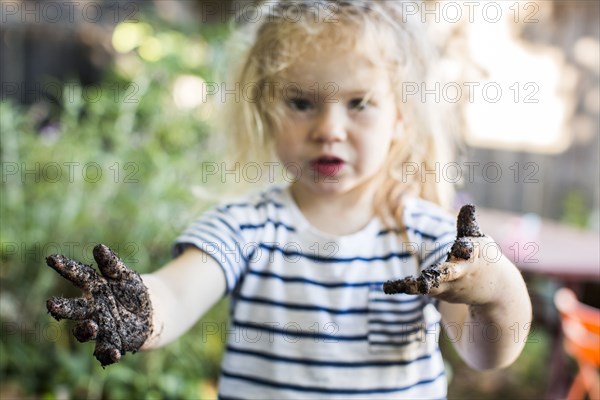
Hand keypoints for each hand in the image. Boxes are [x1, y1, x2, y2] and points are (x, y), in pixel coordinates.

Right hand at [46, 244, 151, 365]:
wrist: (149, 314)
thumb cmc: (131, 292)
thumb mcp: (125, 276)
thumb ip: (113, 265)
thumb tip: (98, 247)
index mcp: (94, 289)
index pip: (78, 276)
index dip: (66, 268)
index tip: (52, 259)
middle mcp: (92, 310)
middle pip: (74, 309)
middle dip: (62, 308)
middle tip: (51, 304)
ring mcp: (100, 328)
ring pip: (85, 332)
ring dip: (85, 330)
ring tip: (92, 326)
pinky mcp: (113, 344)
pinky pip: (106, 352)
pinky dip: (108, 354)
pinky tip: (115, 353)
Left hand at [383, 204, 505, 304]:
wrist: (498, 290)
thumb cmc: (484, 257)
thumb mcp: (479, 239)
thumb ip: (467, 224)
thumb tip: (468, 206)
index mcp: (472, 255)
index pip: (468, 250)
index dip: (465, 248)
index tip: (460, 246)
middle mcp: (461, 272)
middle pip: (451, 273)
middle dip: (440, 275)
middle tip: (426, 279)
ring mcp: (452, 285)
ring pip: (434, 285)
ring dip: (420, 285)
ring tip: (405, 284)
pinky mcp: (443, 293)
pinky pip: (423, 289)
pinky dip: (407, 287)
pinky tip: (388, 286)